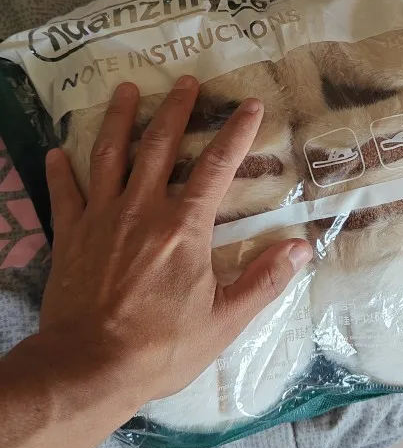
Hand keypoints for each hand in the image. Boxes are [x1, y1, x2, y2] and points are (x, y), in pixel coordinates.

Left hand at [40, 77, 312, 411]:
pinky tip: (57, 152)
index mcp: (184, 226)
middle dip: (175, 109)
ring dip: (118, 119)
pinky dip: (60, 171)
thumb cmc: (161, 346)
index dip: (236, 133)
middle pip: (159, 145)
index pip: (217, 167)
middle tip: (184, 82)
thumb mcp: (224, 321)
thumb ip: (263, 280)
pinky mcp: (70, 235)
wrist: (90, 365)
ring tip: (125, 90)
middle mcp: (142, 209)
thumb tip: (300, 247)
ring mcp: (101, 218)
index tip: (250, 105)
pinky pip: (65, 194)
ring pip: (110, 155)